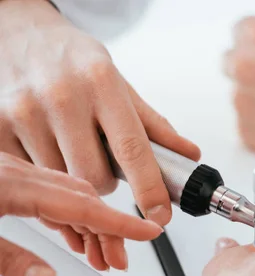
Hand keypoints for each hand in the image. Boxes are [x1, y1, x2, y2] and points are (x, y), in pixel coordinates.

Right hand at [0, 0, 199, 225]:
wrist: (22, 38)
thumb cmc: (76, 64)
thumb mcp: (120, 85)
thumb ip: (155, 125)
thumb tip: (188, 155)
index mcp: (102, 83)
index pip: (132, 148)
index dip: (149, 188)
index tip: (160, 215)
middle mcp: (62, 96)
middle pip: (94, 176)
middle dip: (106, 183)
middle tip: (103, 163)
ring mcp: (24, 111)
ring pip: (61, 181)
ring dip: (74, 178)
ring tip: (72, 148)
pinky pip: (32, 175)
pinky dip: (46, 174)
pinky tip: (48, 149)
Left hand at [0, 152, 162, 275]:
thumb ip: (10, 259)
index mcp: (12, 183)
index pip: (82, 204)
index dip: (120, 221)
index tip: (149, 230)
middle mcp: (18, 172)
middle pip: (82, 199)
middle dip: (109, 231)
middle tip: (119, 260)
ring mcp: (14, 171)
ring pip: (70, 194)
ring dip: (91, 224)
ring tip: (100, 255)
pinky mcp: (9, 176)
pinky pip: (51, 192)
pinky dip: (70, 215)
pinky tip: (74, 232)